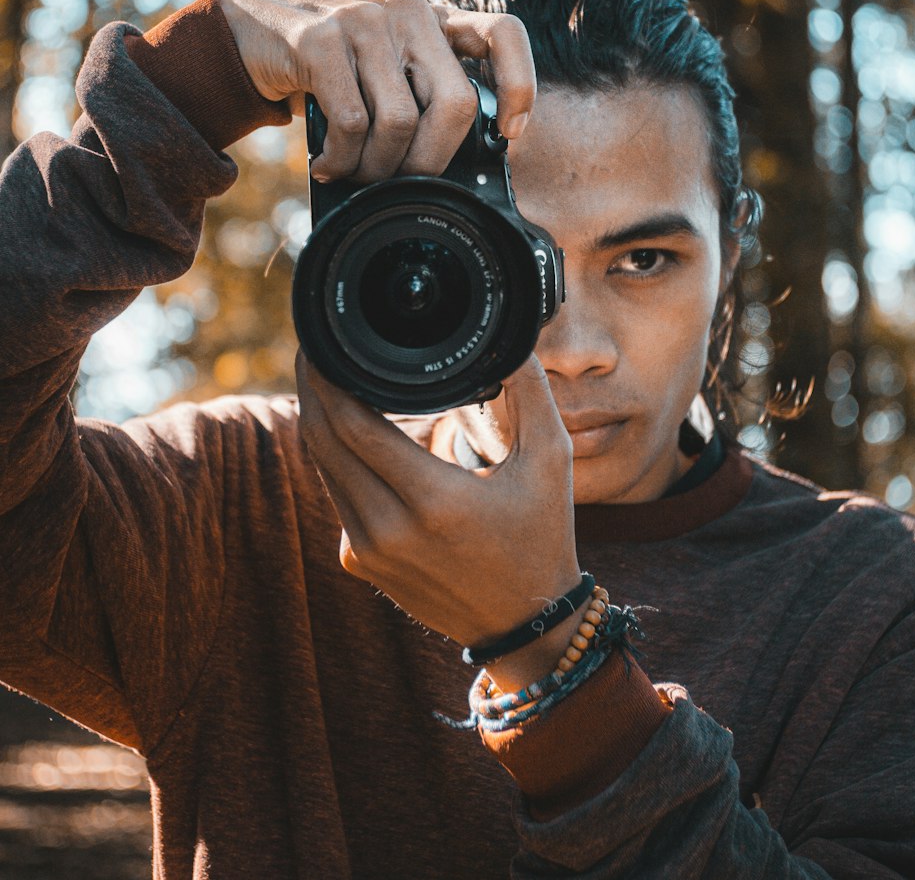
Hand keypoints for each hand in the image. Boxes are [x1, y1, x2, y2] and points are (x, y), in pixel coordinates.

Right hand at [219, 0, 535, 182]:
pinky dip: (342, 159)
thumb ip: (423, 96)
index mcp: (435, 20)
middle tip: (403, 182)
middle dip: (431, 161)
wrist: (252, 36)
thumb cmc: (334, 71)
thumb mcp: (387, 72)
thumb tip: (456, 172)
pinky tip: (327, 164)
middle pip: (456, 105)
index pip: (503, 35)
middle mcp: (409, 11)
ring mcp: (365, 21)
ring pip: (400, 122)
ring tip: (355, 173)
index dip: (519, 86)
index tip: (510, 134)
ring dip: (377, 168)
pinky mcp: (321, 40)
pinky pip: (353, 123)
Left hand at [296, 353, 582, 690]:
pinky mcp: (360, 564)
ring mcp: (368, 552)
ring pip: (324, 469)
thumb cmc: (542, 536)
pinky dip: (338, 460)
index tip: (325, 345)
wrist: (524, 623)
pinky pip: (336, 497)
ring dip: (321, 423)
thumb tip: (508, 340)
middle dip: (313, 391)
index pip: (354, 427)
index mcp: (434, 500)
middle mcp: (389, 530)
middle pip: (323, 443)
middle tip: (317, 351)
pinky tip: (351, 433)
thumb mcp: (552, 460)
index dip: (328, 380)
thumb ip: (530, 393)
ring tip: (330, 382)